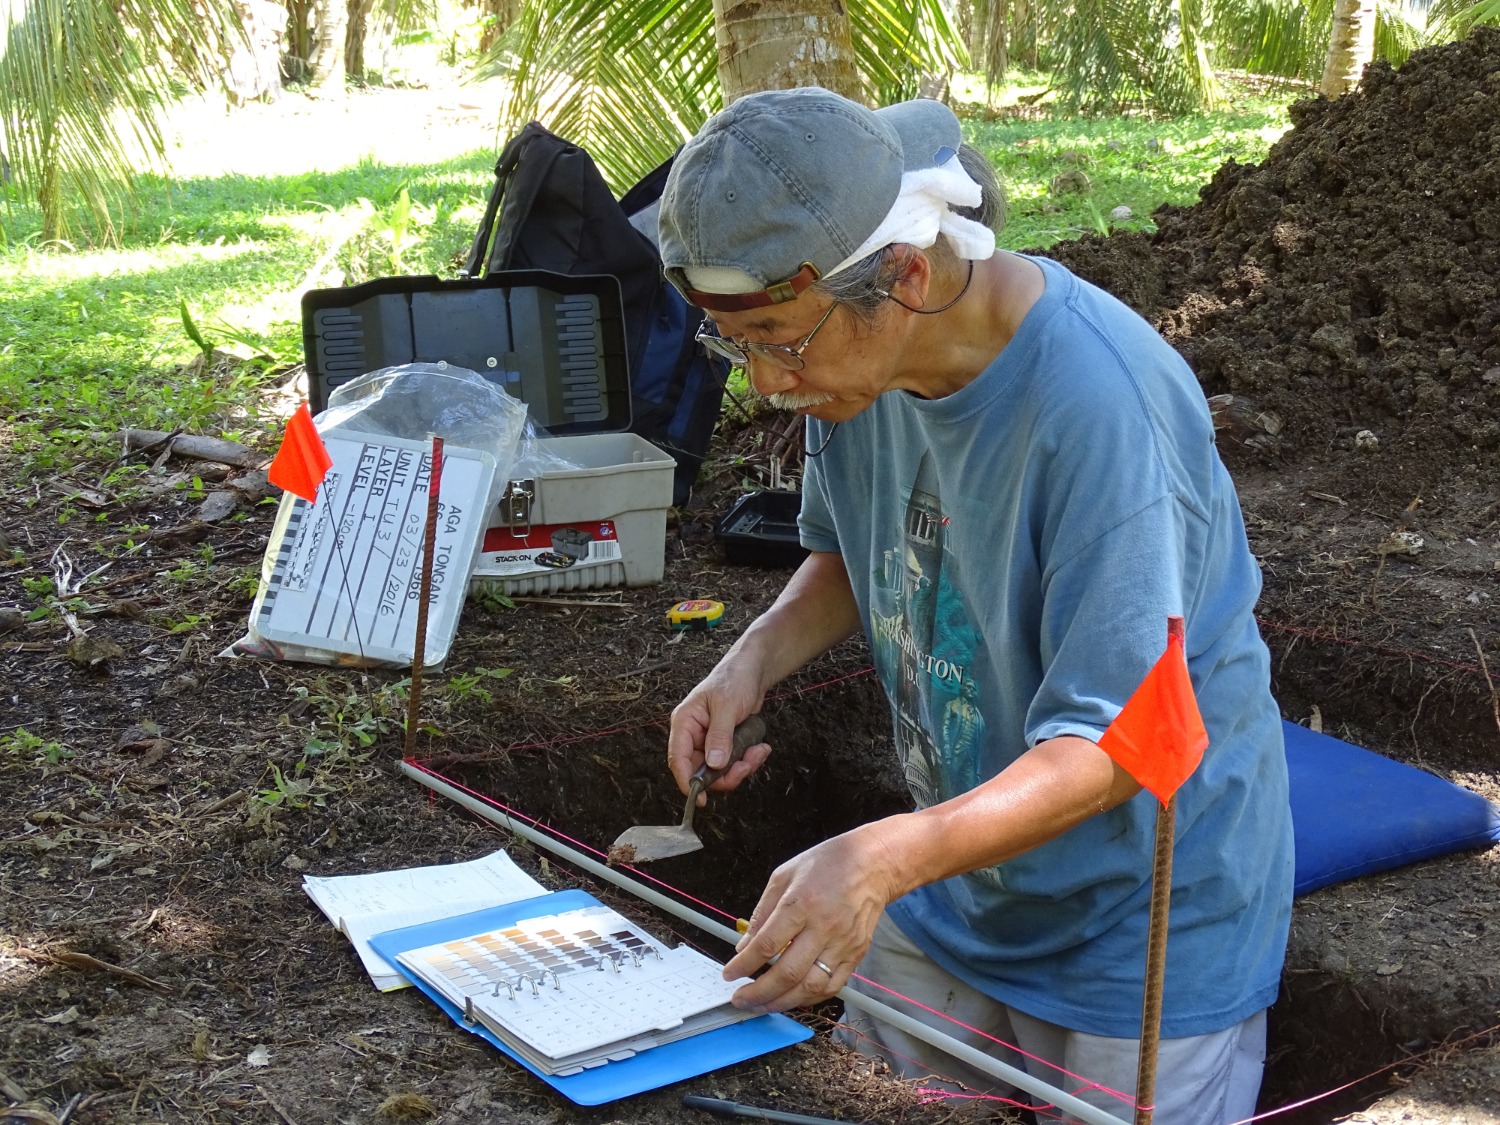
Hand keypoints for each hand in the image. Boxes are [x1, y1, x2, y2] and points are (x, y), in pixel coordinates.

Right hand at [668, 661, 773, 801]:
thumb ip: (720, 736)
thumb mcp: (726, 706)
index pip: (678, 759)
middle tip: (744, 767)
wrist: (752, 671)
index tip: (700, 798)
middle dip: (725, 774)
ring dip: (741, 767)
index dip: (687, 782)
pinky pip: (734, 763)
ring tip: (757, 752)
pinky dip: (748, 760)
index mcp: (685, 723)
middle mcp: (694, 735)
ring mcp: (710, 741)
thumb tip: (714, 763)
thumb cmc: (734, 679)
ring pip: (720, 770)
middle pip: (701, 771)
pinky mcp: (726, 744)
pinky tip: (759, 747)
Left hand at [722, 822, 905, 1012]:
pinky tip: (792, 998)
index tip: (730, 974)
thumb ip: (762, 913)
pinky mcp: (857, 954)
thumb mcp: (784, 875)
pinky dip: (809, 998)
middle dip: (759, 993)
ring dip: (783, 1002)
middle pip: (788, 973)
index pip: (768, 944)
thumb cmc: (826, 865)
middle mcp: (824, 927)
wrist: (872, 864)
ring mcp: (843, 944)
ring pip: (810, 987)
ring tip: (763, 1005)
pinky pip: (832, 986)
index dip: (745, 965)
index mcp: (801, 903)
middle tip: (741, 1000)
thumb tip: (744, 947)